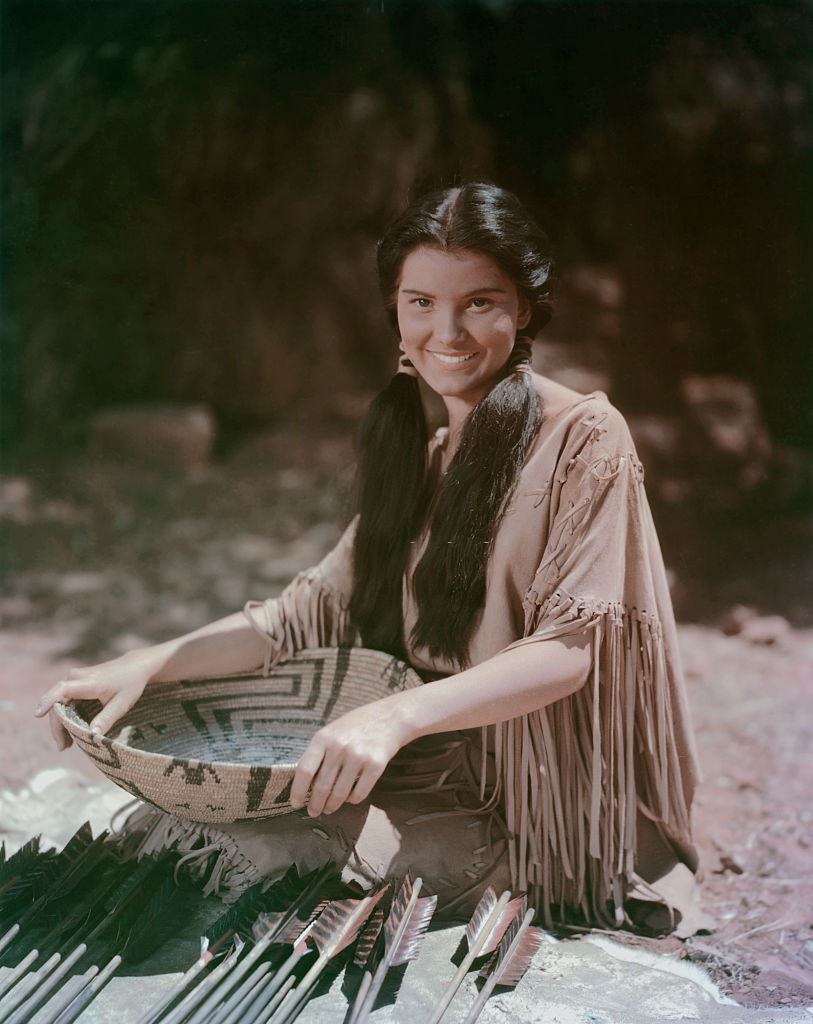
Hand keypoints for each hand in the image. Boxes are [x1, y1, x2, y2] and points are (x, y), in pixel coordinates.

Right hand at [34, 650, 157, 750]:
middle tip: (62, 747)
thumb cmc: (130, 685)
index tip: (38, 714)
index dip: (49, 701)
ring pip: (60, 702)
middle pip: (58, 702)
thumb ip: (106, 719)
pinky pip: (65, 699)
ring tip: (66, 744)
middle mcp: (77, 677)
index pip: (63, 689)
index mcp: (90, 682)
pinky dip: (66, 715)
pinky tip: (71, 730)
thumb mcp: (122, 704)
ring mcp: (75, 677)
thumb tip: (92, 736)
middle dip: (57, 725)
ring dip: (61, 722)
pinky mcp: (76, 681)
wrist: (135, 666)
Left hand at [289, 699, 410, 817]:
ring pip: (340, 793)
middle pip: (321, 786)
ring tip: (329, 808)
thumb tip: (302, 781)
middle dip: (315, 804)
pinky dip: (352, 800)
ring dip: (332, 806)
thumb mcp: (331, 731)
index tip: (295, 803)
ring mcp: (358, 756)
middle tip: (313, 812)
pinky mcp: (376, 765)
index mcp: (323, 738)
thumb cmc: (355, 726)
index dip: (297, 791)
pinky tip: (349, 799)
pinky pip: (359, 793)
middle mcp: (339, 747)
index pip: (304, 770)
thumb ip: (318, 752)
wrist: (388, 718)